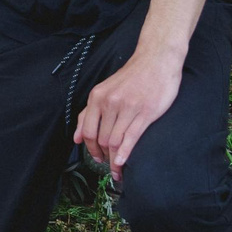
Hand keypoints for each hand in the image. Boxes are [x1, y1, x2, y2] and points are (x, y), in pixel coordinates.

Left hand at [74, 41, 183, 173]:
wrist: (156, 61)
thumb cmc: (132, 78)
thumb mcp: (105, 90)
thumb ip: (89, 113)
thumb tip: (76, 138)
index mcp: (97, 97)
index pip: (87, 131)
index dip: (89, 149)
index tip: (96, 159)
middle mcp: (109, 102)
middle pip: (100, 139)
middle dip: (103, 157)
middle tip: (109, 168)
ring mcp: (127, 108)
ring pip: (114, 141)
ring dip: (114, 160)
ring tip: (117, 171)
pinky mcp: (145, 112)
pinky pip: (130, 137)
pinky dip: (124, 154)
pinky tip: (122, 163)